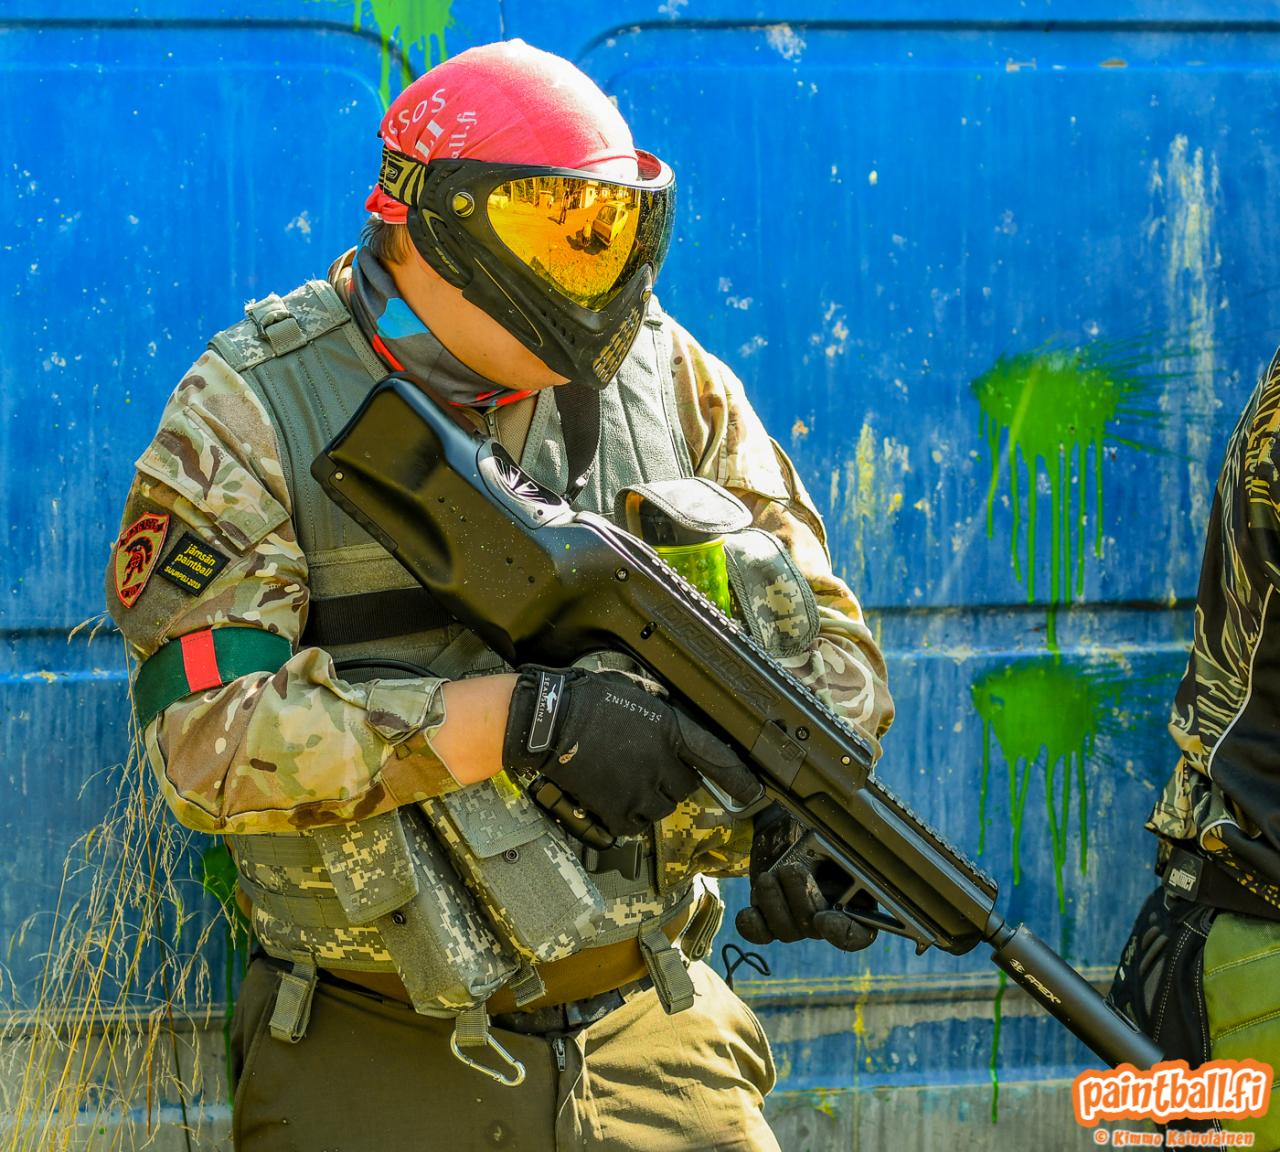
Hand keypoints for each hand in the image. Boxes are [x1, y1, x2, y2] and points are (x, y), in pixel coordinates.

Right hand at [503, 665, 759, 837]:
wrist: (548, 723)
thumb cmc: (588, 698)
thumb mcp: (638, 691)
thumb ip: (664, 712)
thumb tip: (677, 722)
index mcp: (671, 730)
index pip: (717, 758)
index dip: (739, 778)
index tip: (753, 790)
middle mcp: (662, 763)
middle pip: (686, 786)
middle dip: (673, 777)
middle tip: (647, 762)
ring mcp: (639, 791)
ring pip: (662, 807)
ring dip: (652, 797)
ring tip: (626, 776)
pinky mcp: (616, 811)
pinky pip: (635, 824)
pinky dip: (629, 815)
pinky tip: (613, 794)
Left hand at [735, 805, 877, 951]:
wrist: (787, 826)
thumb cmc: (819, 833)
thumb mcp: (837, 842)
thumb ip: (846, 858)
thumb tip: (851, 867)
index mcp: (855, 903)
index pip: (858, 935)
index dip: (842, 933)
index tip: (823, 919)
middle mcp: (827, 918)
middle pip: (815, 930)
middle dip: (800, 898)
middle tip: (791, 868)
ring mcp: (797, 921)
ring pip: (786, 931)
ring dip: (774, 902)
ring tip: (768, 876)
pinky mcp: (769, 916)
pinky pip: (761, 934)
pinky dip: (752, 926)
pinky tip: (748, 913)